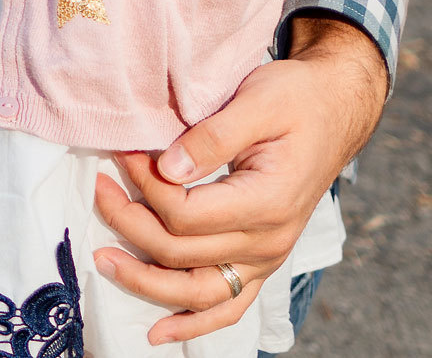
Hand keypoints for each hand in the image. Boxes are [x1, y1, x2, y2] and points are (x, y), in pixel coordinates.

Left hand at [92, 17, 387, 344]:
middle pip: (180, 252)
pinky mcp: (260, 259)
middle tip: (97, 187)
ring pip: (198, 292)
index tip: (122, 151)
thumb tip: (166, 166)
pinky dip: (193, 323)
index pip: (186, 214)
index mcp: (268, 202)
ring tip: (102, 261)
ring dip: (145, 283)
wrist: (334, 110)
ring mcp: (265, 257)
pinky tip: (159, 332)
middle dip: (128, 221)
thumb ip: (213, 136)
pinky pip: (227, 306)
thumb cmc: (296, 100)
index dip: (143, 186)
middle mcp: (268, 241)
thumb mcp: (258, 101)